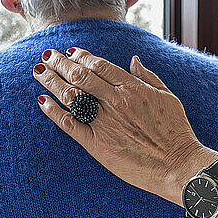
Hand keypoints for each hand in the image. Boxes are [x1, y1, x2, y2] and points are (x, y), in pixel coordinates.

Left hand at [33, 48, 217, 203]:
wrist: (178, 165)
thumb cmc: (176, 133)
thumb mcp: (168, 98)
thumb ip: (148, 77)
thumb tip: (133, 60)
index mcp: (133, 88)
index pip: (100, 65)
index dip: (82, 56)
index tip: (71, 52)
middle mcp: (116, 101)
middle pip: (80, 76)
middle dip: (61, 63)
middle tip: (48, 55)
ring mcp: (105, 122)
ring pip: (71, 95)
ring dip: (52, 80)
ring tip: (40, 70)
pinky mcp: (97, 144)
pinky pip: (69, 124)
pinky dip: (53, 111)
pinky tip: (42, 101)